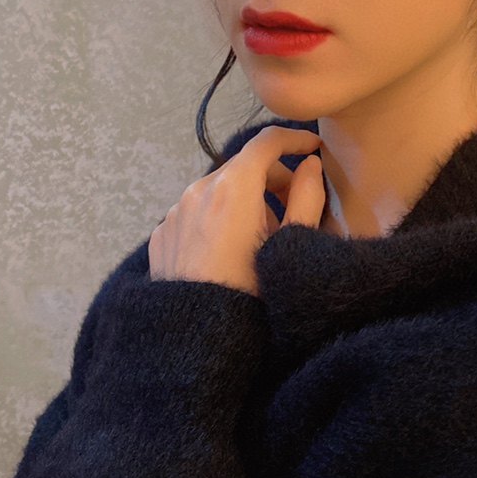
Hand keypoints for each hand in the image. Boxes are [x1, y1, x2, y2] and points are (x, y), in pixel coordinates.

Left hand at [148, 126, 324, 297]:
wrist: (195, 338)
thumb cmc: (250, 294)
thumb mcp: (291, 245)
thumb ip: (307, 198)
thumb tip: (310, 167)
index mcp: (234, 187)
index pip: (266, 142)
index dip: (294, 139)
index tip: (313, 147)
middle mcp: (198, 190)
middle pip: (242, 167)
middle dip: (272, 179)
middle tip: (293, 205)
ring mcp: (175, 212)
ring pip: (218, 191)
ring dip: (243, 201)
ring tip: (258, 239)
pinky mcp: (163, 234)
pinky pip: (195, 213)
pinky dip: (216, 220)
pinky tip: (226, 253)